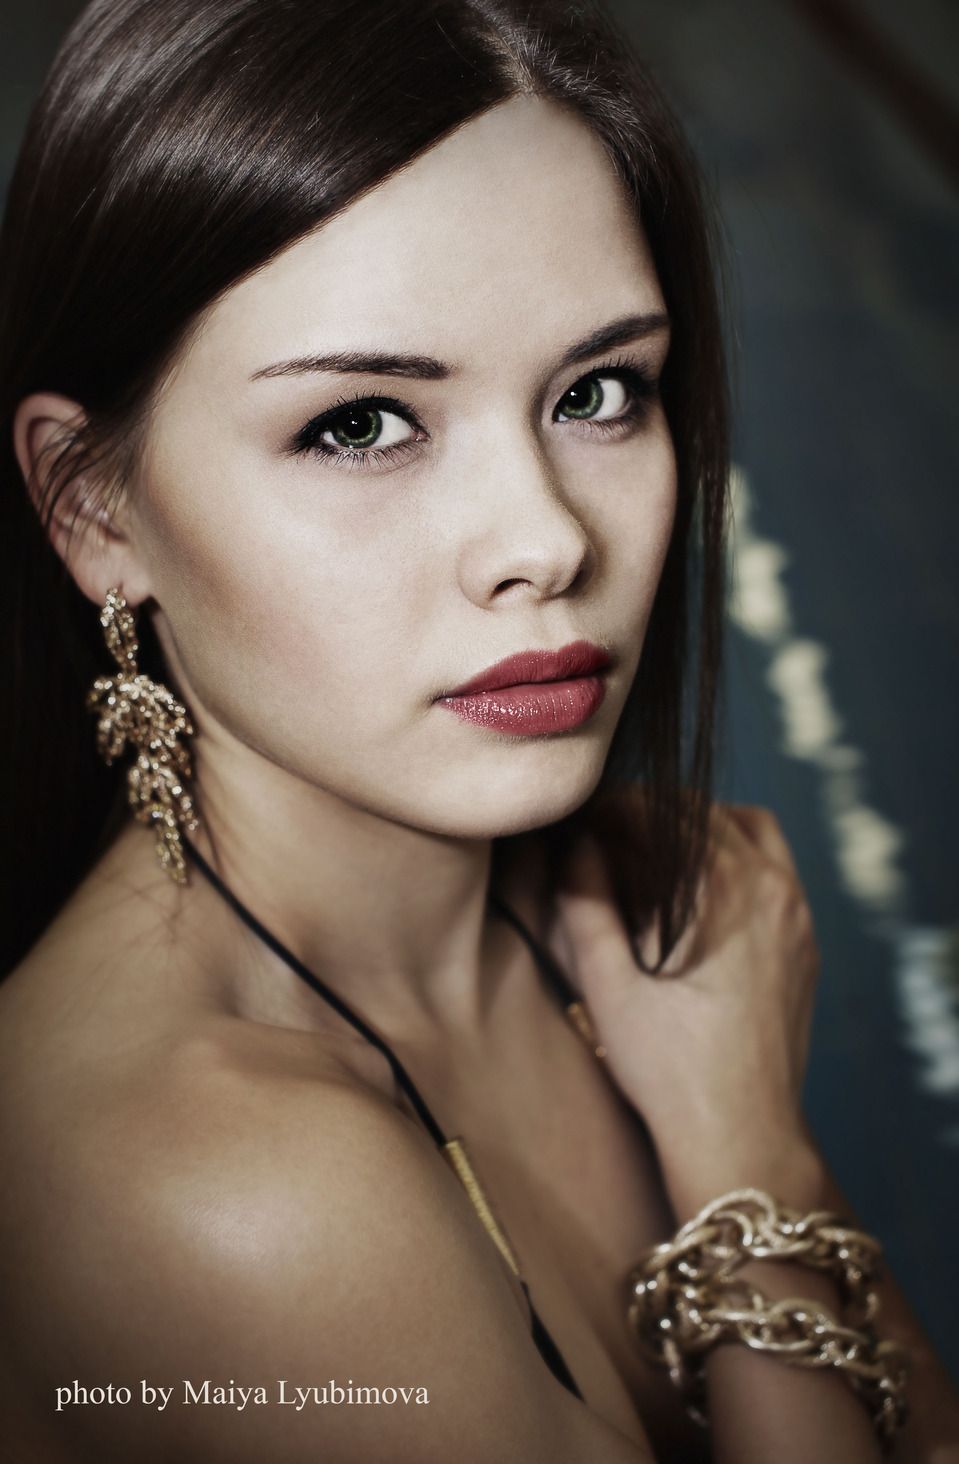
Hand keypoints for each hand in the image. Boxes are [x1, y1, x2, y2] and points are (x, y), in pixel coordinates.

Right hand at [552, 799, 824, 1221]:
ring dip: (701, 829)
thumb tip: (577, 846)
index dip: (616, 806)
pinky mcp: (804, 946)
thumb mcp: (607, 985)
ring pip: (754, 833)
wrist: (741, 1137)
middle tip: (606, 831)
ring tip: (652, 853)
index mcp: (729, 891)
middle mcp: (776, 891)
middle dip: (654, 813)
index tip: (581, 817)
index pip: (667, 813)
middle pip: (710, 814)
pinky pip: (776, 872)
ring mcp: (799, 918)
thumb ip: (586, 904)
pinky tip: (694, 893)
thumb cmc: (669, 1070)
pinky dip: (735, 860)